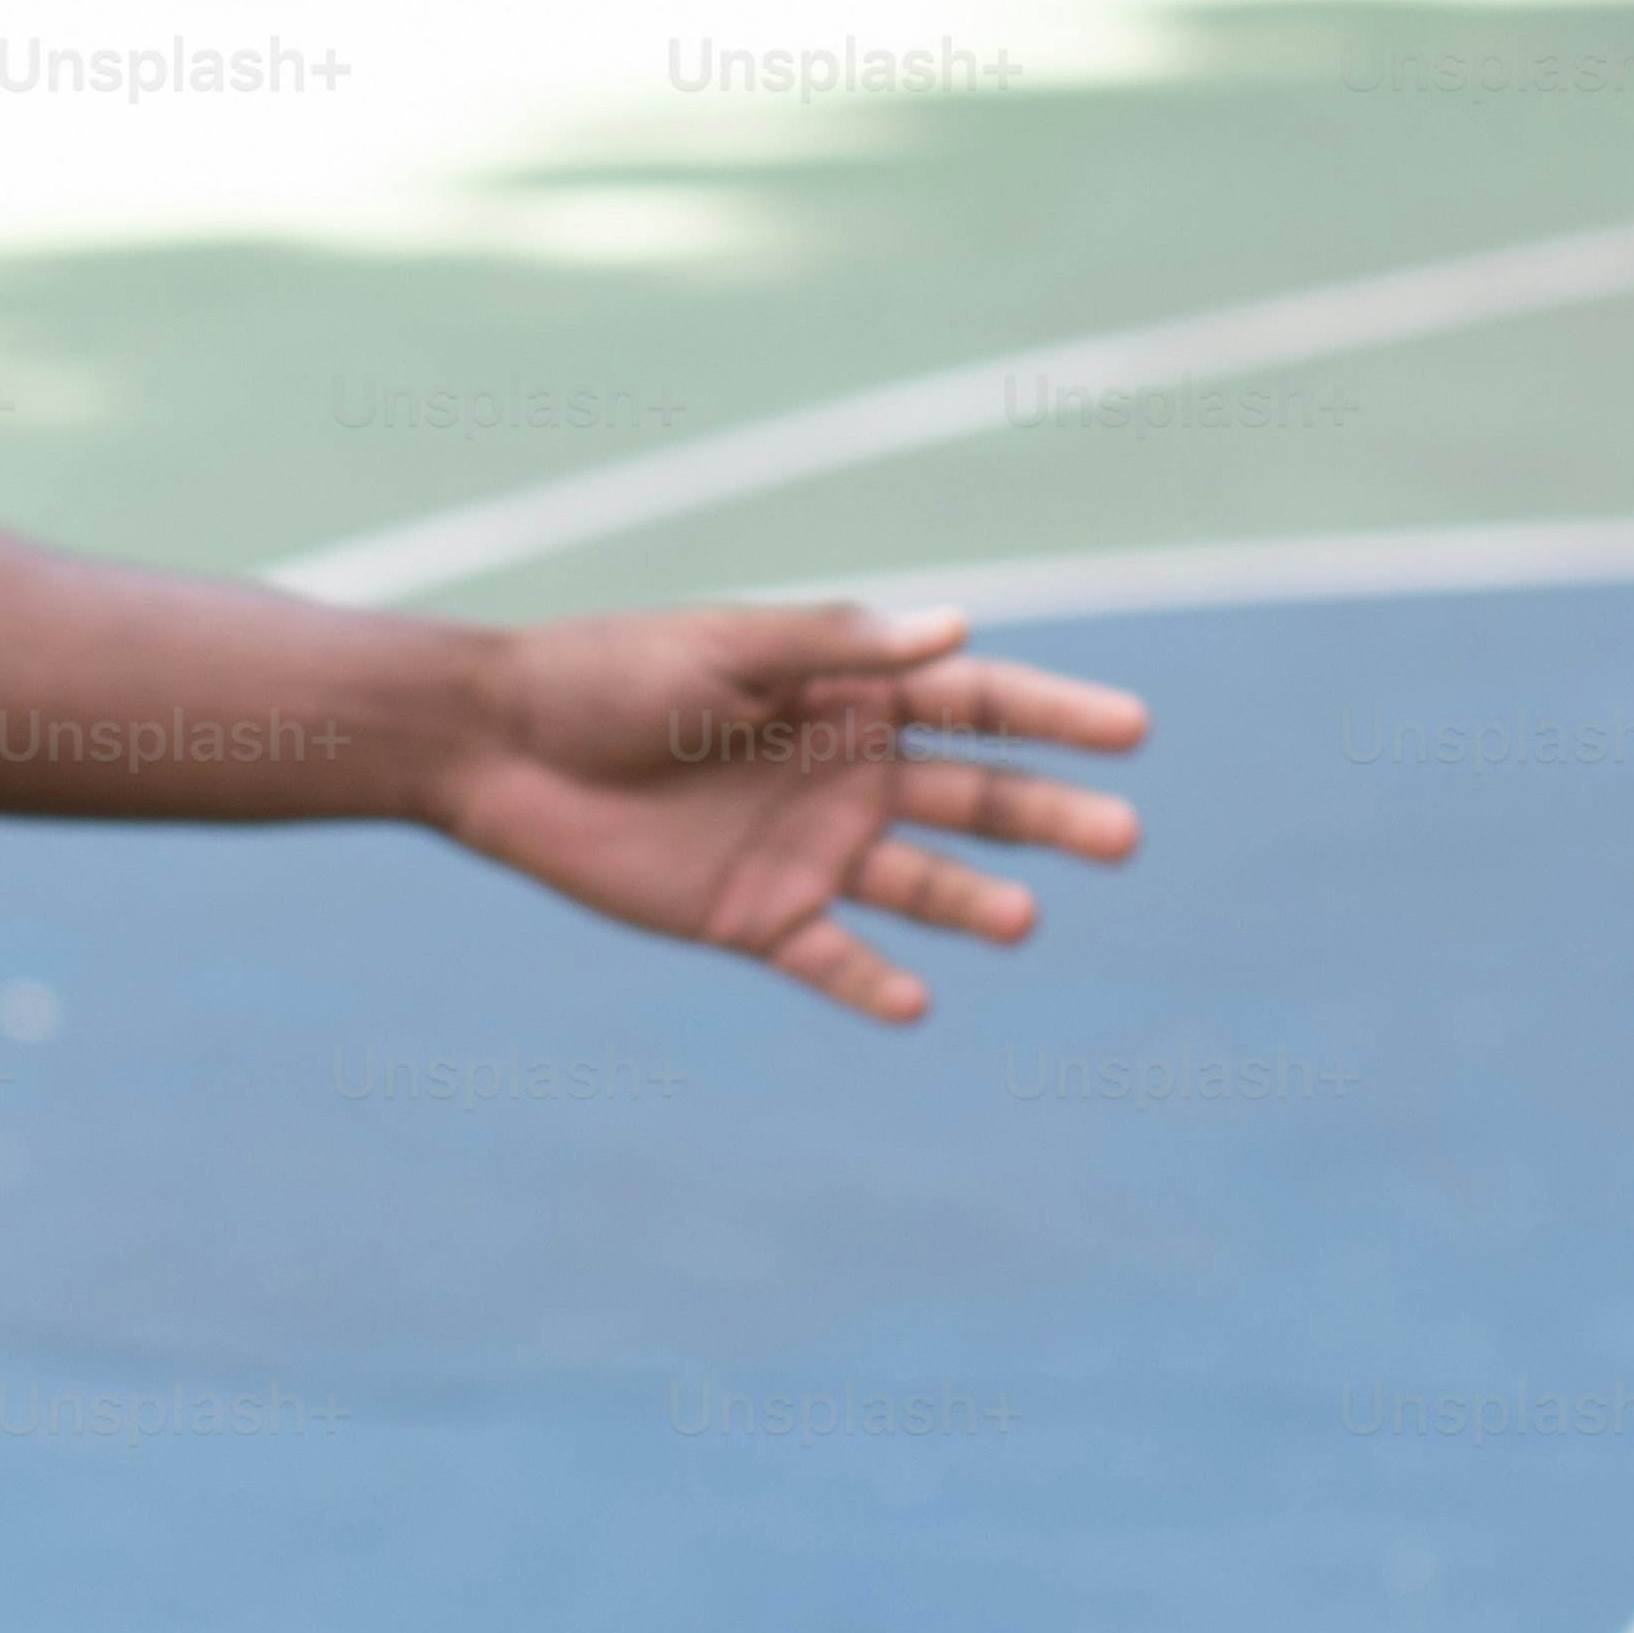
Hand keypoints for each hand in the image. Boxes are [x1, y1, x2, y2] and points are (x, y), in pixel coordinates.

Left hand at [433, 605, 1148, 1023]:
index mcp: (847, 694)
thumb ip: (837, 644)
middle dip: (1049, 813)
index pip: (975, 703)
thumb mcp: (726, 647)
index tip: (1132, 728)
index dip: (1055, 713)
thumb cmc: (611, 674)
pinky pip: (830, 960)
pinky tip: (916, 1005)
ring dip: (974, 903)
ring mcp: (806, 849)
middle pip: (972, 798)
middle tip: (1125, 836)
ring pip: (920, 883)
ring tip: (1025, 923)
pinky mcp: (754, 917)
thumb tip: (957, 627)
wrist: (501, 749)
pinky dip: (872, 984)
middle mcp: (845, 774)